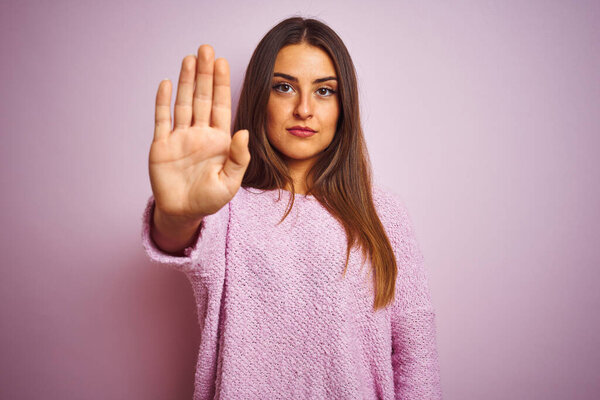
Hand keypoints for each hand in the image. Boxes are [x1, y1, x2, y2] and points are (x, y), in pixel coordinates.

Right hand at [148, 45, 249, 220]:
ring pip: (183, 103)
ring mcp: (180, 137)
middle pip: (202, 98)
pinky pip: (162, 119)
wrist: (183, 213)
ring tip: (190, 59)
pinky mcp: (162, 145)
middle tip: (206, 49)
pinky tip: (166, 83)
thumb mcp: (230, 182)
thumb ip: (239, 158)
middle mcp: (200, 133)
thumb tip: (243, 132)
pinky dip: (163, 102)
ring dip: (185, 81)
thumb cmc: (210, 199)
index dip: (221, 84)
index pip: (221, 106)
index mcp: (219, 140)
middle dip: (204, 74)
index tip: (222, 62)